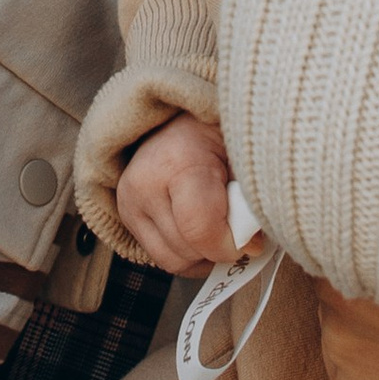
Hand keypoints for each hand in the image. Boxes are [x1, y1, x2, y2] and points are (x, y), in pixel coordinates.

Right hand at [115, 111, 244, 278]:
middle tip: (240, 230)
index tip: (253, 240)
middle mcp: (144, 184)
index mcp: (177, 162)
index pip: (199, 228)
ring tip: (220, 229)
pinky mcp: (126, 215)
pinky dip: (187, 254)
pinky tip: (201, 233)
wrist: (181, 118)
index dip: (231, 245)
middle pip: (187, 249)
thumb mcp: (242, 156)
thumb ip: (249, 199)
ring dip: (203, 255)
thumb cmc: (219, 133)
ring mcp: (129, 201)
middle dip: (220, 249)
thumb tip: (252, 243)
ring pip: (173, 261)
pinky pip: (161, 257)